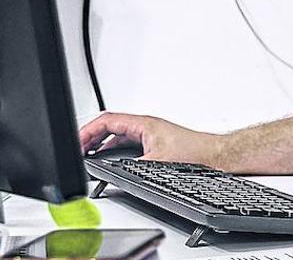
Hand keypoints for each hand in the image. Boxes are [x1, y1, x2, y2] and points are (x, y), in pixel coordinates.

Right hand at [78, 112, 224, 166]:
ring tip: (88, 156)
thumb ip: (131, 167)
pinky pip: (127, 144)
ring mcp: (150, 135)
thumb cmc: (195, 153)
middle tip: (77, 150)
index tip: (76, 141)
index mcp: (144, 124)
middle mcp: (146, 127)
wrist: (216, 157)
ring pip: (118, 136)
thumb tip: (111, 173)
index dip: (88, 130)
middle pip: (110, 126)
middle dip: (90, 137)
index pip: (108, 120)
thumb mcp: (156, 162)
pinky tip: (109, 163)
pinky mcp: (155, 145)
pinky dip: (113, 151)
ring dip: (102, 144)